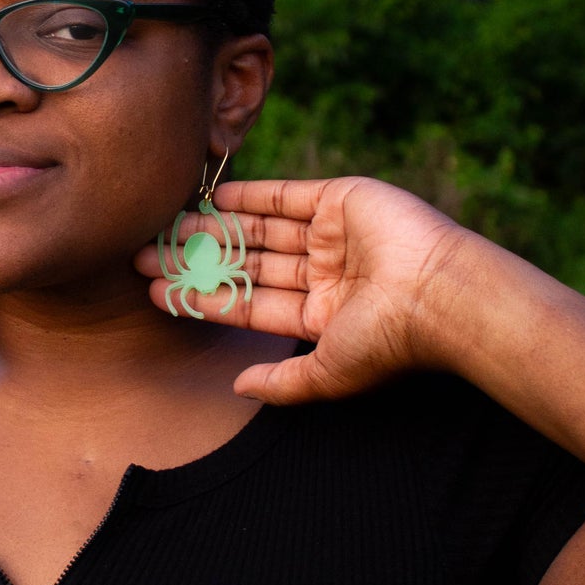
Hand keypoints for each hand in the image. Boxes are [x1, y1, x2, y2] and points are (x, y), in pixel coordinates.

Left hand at [135, 175, 467, 403]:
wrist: (438, 293)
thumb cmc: (387, 341)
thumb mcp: (326, 373)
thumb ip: (281, 383)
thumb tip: (237, 388)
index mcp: (321, 315)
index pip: (247, 304)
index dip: (203, 297)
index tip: (157, 292)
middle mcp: (323, 273)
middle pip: (245, 264)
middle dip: (197, 261)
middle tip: (146, 255)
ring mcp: (330, 236)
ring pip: (258, 229)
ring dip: (213, 229)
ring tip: (165, 228)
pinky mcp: (341, 200)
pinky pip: (285, 196)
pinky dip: (249, 195)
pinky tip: (211, 201)